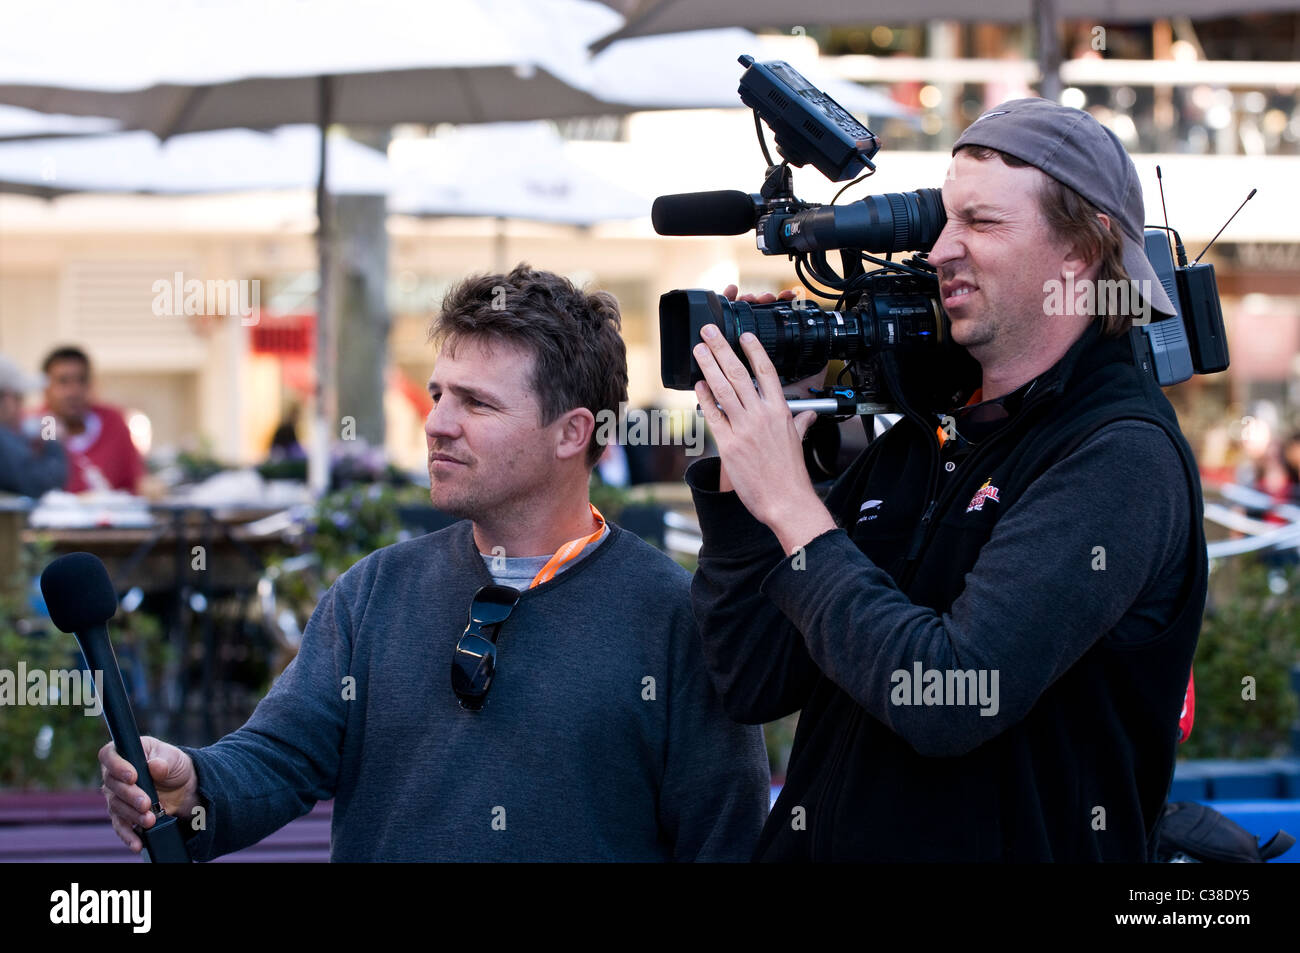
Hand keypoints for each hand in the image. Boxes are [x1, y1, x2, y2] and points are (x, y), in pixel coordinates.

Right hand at [99, 736, 198, 852]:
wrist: (185, 787)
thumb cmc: (175, 766)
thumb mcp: (175, 758)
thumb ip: (165, 761)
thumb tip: (155, 766)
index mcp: (126, 752)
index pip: (109, 755)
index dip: (117, 766)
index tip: (133, 777)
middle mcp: (116, 773)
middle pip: (111, 785)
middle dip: (130, 795)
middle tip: (146, 803)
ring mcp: (118, 795)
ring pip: (116, 806)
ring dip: (132, 815)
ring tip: (150, 820)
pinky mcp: (124, 813)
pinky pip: (121, 825)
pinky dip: (129, 835)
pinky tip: (137, 843)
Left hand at [714, 285, 827, 491]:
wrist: (786, 501)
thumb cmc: (791, 474)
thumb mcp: (799, 441)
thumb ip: (801, 422)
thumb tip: (809, 414)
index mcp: (780, 411)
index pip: (766, 371)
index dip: (753, 350)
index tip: (743, 335)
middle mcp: (761, 416)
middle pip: (738, 374)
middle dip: (721, 349)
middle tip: (708, 332)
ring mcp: (744, 429)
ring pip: (723, 390)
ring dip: (708, 366)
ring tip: (698, 350)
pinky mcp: (728, 445)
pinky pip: (713, 416)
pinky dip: (704, 399)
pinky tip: (697, 386)